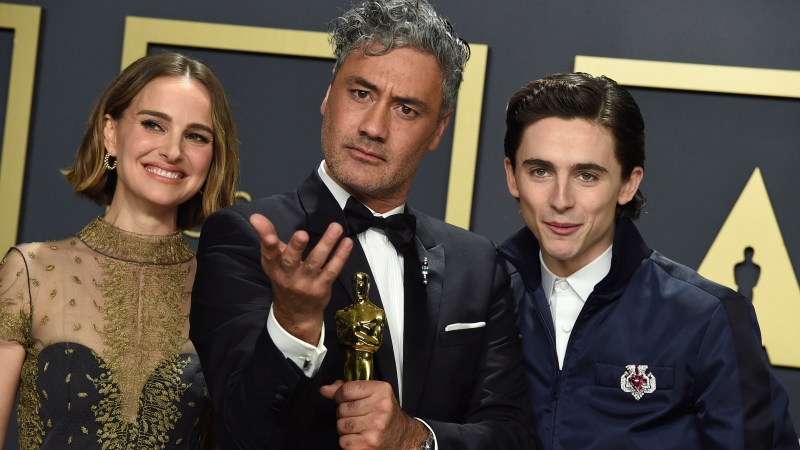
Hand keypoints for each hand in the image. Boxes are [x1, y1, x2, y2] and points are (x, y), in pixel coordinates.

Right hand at [249, 214, 352, 344]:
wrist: (296, 313)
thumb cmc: (285, 280)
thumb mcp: (274, 261)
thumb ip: (267, 237)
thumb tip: (256, 216)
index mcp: (274, 267)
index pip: (269, 255)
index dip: (267, 244)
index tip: (268, 235)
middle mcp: (288, 276)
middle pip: (291, 260)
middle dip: (296, 247)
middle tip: (302, 234)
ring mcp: (306, 283)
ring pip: (316, 262)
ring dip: (326, 244)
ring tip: (335, 228)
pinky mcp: (322, 287)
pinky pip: (332, 270)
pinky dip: (341, 256)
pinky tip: (347, 243)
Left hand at [320, 380, 428, 449]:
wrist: (403, 436)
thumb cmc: (386, 414)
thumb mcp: (372, 395)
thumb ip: (348, 390)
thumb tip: (325, 390)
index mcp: (381, 390)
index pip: (346, 390)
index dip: (339, 396)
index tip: (343, 399)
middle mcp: (380, 407)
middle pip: (341, 409)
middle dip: (344, 413)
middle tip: (356, 415)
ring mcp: (375, 426)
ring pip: (341, 425)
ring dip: (345, 428)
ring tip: (358, 426)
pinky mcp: (370, 442)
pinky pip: (344, 441)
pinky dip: (347, 441)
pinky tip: (359, 437)